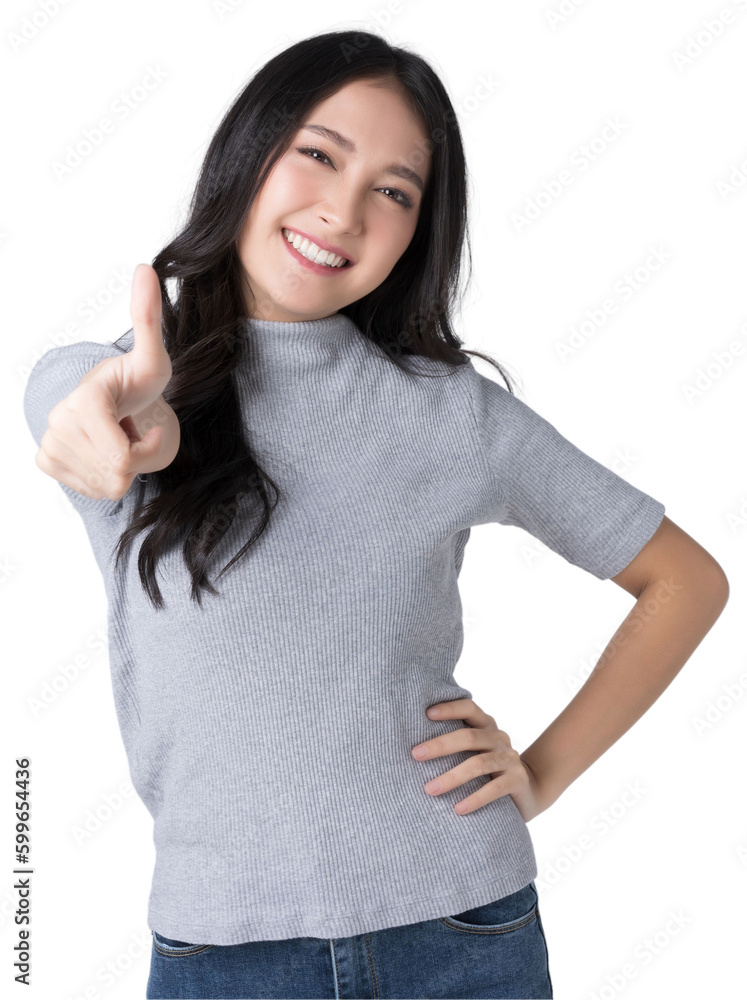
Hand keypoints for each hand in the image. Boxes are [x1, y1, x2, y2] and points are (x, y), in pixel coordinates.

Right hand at [36, 263, 179, 499]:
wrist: (112, 398)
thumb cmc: (136, 381)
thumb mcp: (154, 356)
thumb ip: (148, 319)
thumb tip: (146, 269)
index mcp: (84, 400)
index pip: (119, 458)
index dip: (145, 449)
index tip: (147, 425)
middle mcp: (58, 421)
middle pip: (116, 474)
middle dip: (136, 458)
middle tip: (135, 431)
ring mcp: (49, 442)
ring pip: (105, 485)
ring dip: (123, 467)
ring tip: (120, 438)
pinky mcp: (46, 460)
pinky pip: (89, 490)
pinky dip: (104, 477)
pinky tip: (104, 450)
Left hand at [411, 698, 547, 821]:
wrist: (529, 790)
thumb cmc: (488, 769)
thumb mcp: (476, 751)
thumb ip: (455, 743)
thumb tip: (412, 747)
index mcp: (486, 726)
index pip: (469, 708)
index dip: (450, 708)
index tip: (427, 713)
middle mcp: (498, 738)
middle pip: (469, 737)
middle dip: (440, 745)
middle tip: (415, 754)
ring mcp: (509, 758)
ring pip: (478, 764)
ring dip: (452, 777)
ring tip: (430, 789)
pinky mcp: (517, 780)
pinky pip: (494, 788)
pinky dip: (475, 798)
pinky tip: (458, 809)